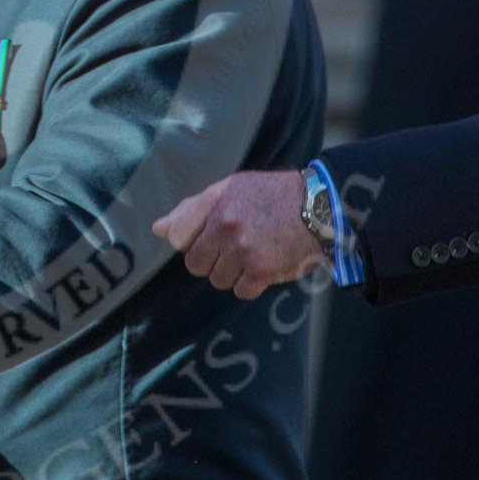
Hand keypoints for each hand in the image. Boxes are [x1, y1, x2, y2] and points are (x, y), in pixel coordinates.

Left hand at [152, 169, 323, 299]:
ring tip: (252, 255)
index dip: (190, 242)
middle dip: (212, 260)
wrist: (320, 206)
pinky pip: (241, 290)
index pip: (176, 236)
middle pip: (195, 263)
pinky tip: (264, 267)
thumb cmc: (272, 196)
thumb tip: (158, 228)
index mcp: (214, 201)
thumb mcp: (230, 189)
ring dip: (233, 273)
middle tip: (233, 249)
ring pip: (218, 279)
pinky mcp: (261, 269)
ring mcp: (242, 249)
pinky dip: (252, 284)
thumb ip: (192, 209)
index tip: (207, 239)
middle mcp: (224, 225)